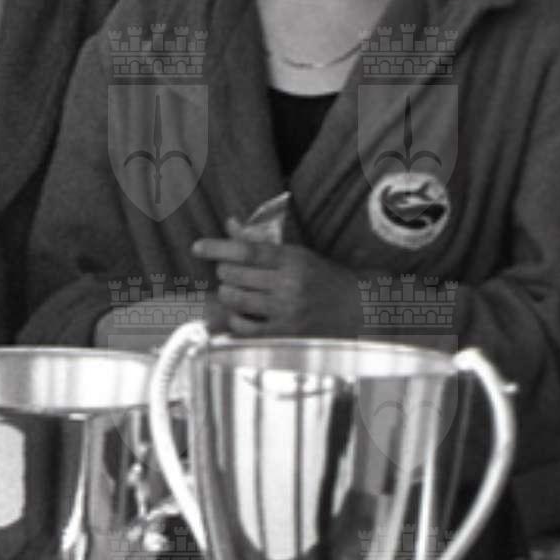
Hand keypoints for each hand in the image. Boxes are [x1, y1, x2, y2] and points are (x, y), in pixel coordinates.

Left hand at [192, 225, 363, 338]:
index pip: (247, 250)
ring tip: (232, 290)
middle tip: (227, 272)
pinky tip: (240, 314)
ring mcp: (287, 311)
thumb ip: (261, 242)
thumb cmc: (326, 279)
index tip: (198, 247)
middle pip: (235, 275)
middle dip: (224, 272)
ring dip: (227, 293)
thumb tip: (230, 224)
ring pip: (236, 300)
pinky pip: (244, 327)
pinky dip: (235, 319)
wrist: (361, 310)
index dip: (217, 247)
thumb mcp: (298, 255)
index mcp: (294, 259)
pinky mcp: (285, 335)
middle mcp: (289, 284)